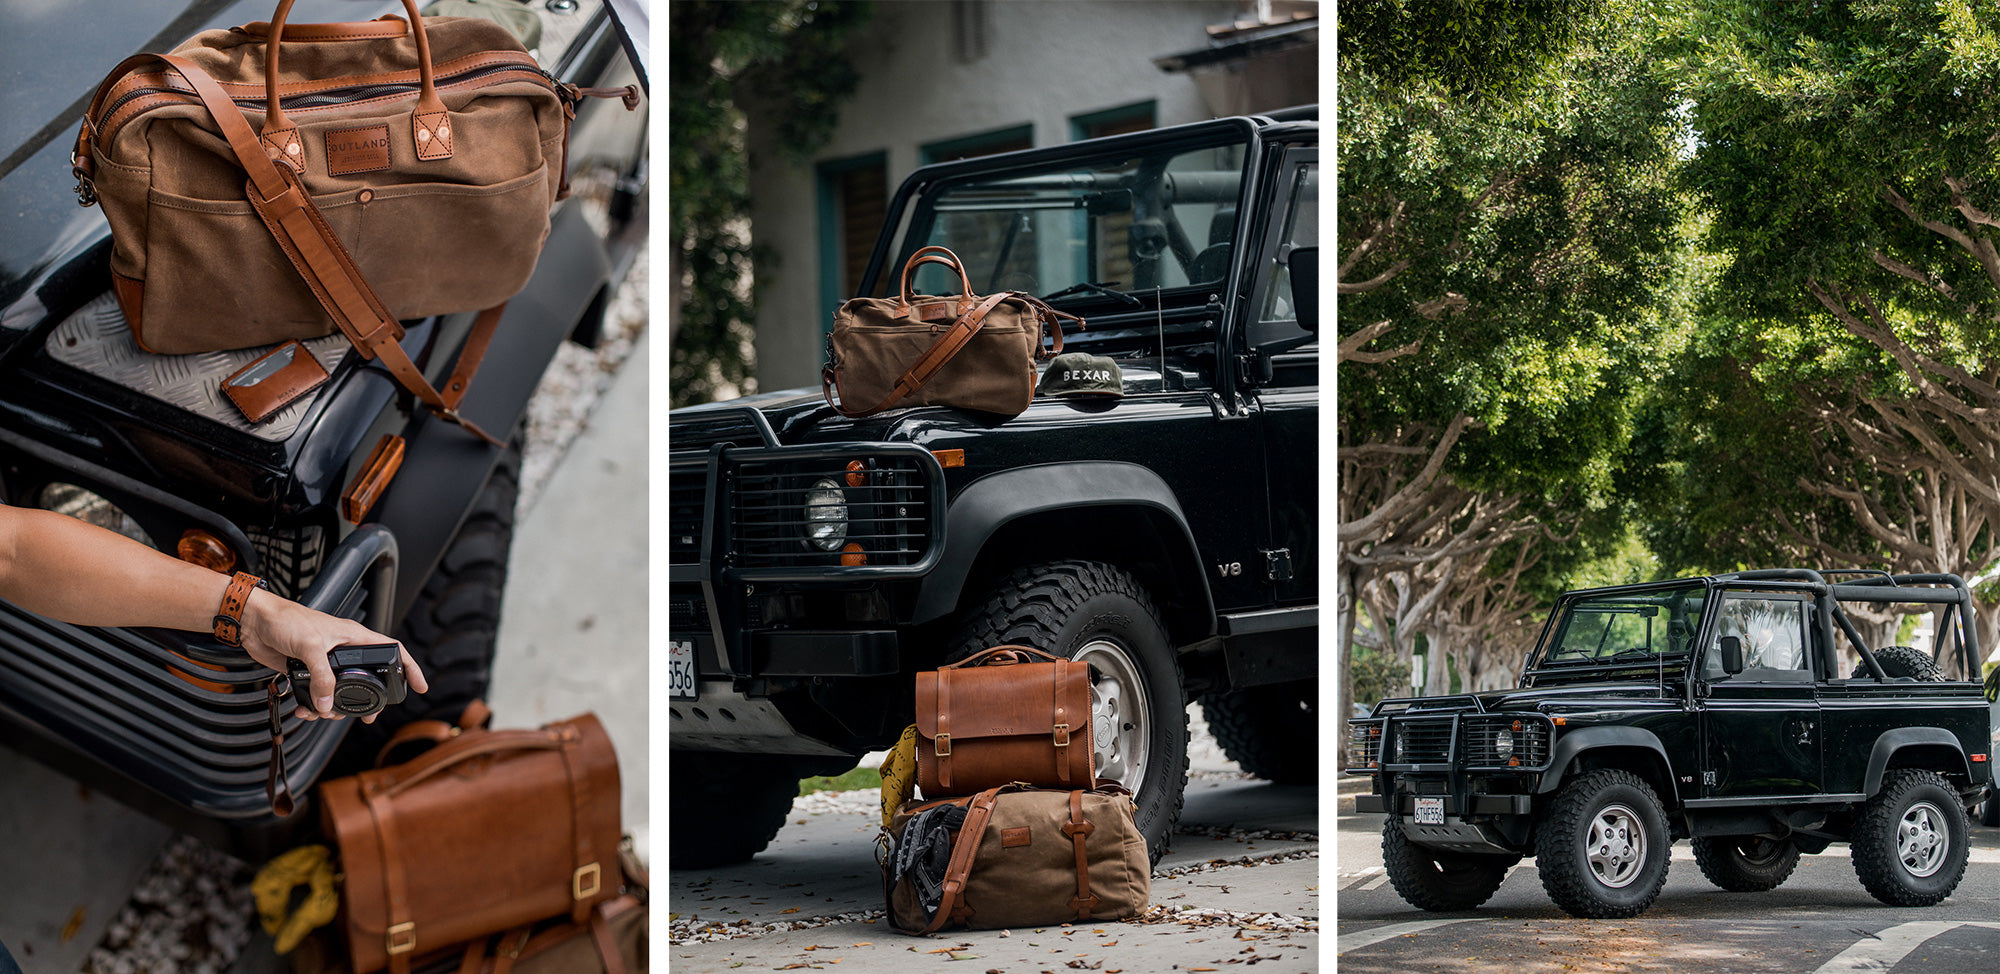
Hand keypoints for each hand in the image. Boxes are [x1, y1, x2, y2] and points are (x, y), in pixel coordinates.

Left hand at [237, 589, 428, 722]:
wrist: (255, 621)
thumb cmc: (286, 620)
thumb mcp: (310, 647)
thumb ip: (322, 677)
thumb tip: (328, 705)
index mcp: (354, 637)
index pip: (392, 650)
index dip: (408, 668)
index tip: (419, 687)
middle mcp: (343, 649)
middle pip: (367, 678)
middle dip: (368, 700)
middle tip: (368, 718)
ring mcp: (325, 661)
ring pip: (340, 690)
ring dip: (333, 707)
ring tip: (323, 714)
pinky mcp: (307, 670)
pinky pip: (317, 694)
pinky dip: (312, 706)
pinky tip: (303, 711)